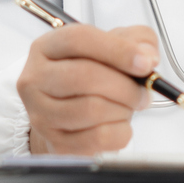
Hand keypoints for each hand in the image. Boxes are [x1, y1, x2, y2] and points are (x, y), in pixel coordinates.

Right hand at [19, 22, 159, 155]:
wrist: (71, 116)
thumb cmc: (93, 75)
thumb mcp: (114, 46)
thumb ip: (137, 40)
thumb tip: (148, 57)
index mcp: (47, 46)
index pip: (78, 39)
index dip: (117, 50)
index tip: (146, 63)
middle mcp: (35, 78)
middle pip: (84, 76)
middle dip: (125, 86)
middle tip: (143, 92)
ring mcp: (40, 112)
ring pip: (91, 109)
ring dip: (123, 109)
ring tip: (127, 107)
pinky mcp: (54, 142)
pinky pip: (97, 138)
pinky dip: (120, 131)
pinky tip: (119, 124)